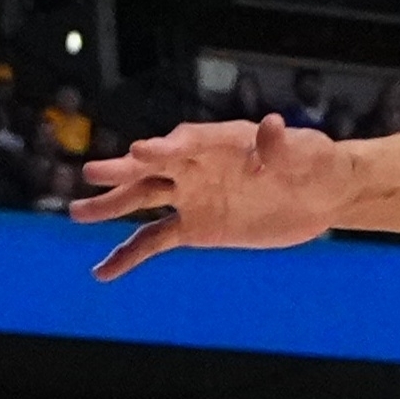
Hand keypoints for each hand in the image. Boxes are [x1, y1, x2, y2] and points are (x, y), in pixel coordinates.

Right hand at [70, 116, 344, 279]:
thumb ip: (283, 146)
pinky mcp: (196, 227)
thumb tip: (272, 126)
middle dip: (125, 169)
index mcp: (222, 142)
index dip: (167, 146)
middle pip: (154, 166)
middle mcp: (198, 167)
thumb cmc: (317, 163)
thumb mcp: (307, 154)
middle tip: (92, 172)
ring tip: (76, 213)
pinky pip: (155, 240)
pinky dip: (129, 254)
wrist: (323, 195)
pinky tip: (103, 272)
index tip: (141, 150)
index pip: (189, 143)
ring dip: (112, 206)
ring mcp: (193, 196)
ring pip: (143, 200)